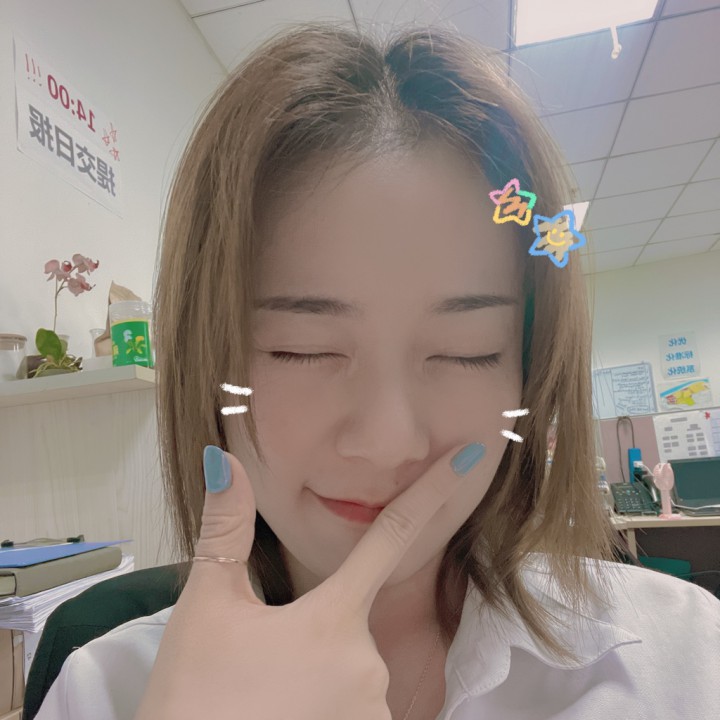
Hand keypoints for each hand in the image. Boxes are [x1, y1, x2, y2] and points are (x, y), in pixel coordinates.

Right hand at [134, 441, 485, 719]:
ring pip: (354, 674)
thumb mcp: (205, 610)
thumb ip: (225, 530)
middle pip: (353, 622)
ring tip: (266, 700)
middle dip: (313, 633)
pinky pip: (357, 712)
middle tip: (258, 668)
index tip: (469, 456)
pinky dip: (325, 708)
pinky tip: (285, 714)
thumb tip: (225, 461)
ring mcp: (373, 716)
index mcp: (334, 620)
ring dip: (317, 677)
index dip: (430, 491)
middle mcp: (369, 668)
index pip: (391, 535)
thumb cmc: (194, 700)